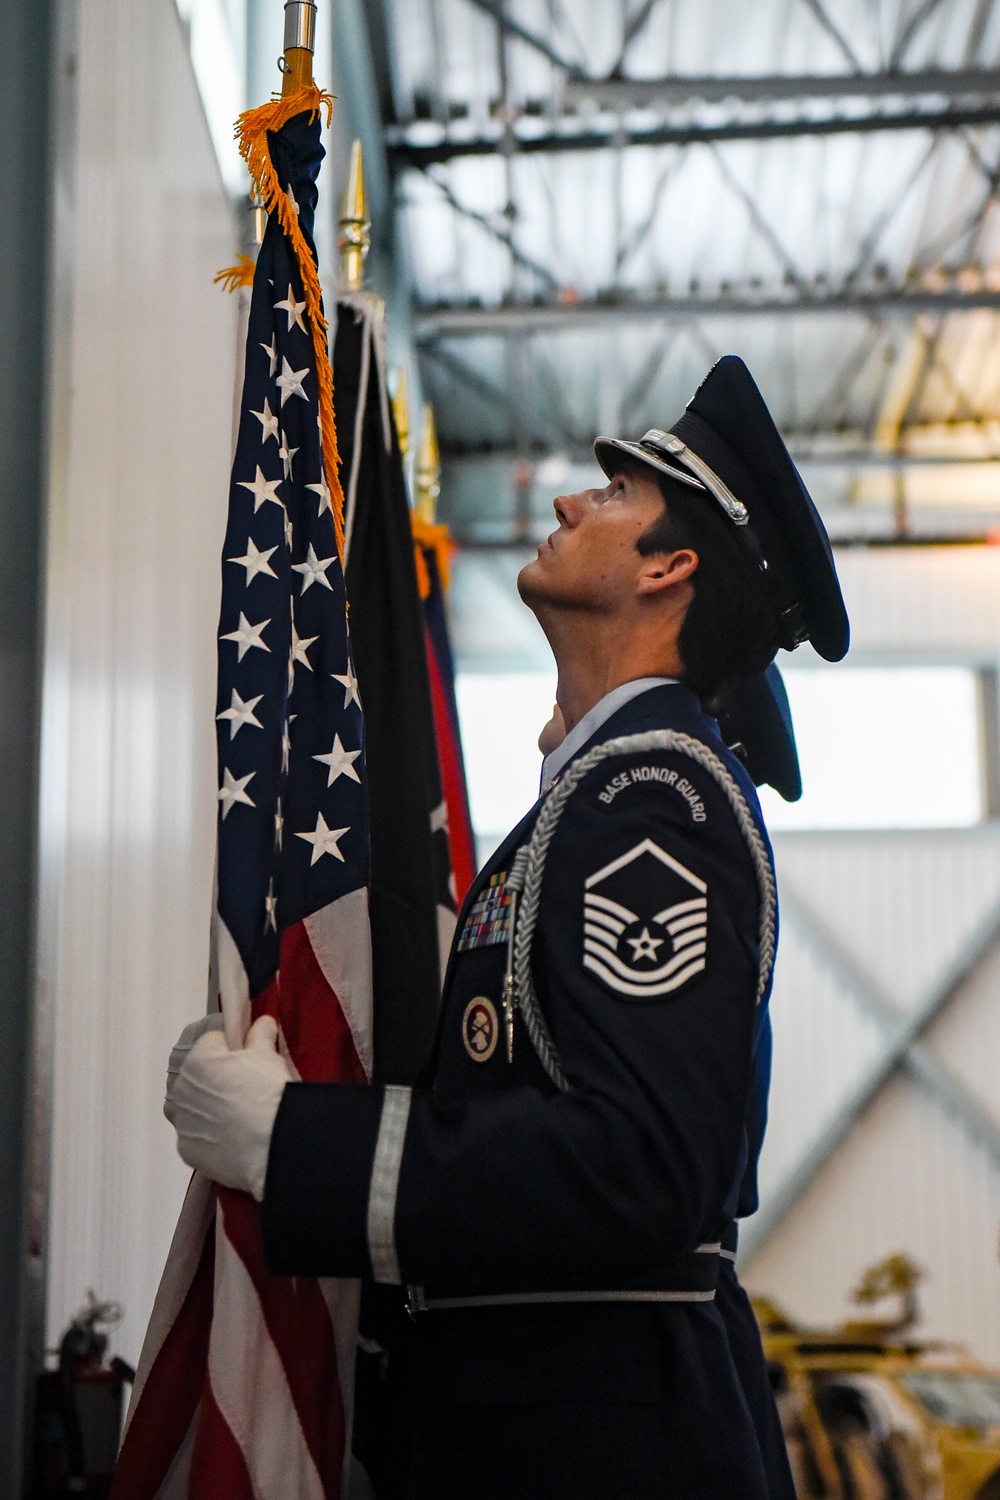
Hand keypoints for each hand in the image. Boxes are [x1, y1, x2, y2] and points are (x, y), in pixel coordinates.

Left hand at [165, 1015, 293, 1200]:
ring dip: (205, 1106)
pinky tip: (230, 1138)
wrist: (271, 1145)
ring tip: (235, 1116)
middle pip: (197, 1074)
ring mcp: (181, 1121)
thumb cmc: (268, 1092)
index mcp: (198, 1059)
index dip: (233, 1049)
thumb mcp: (268, 1055)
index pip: (213, 1042)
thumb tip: (262, 1021)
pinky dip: (208, 1135)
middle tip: (244, 1089)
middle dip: (216, 1077)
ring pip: (191, 1106)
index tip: (249, 1060)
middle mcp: (180, 1088)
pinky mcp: (185, 1149)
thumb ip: (260, 1033)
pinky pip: (194, 1135)